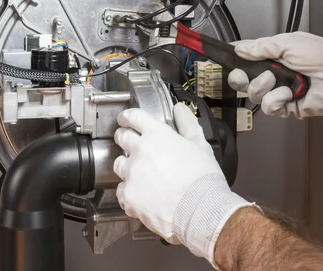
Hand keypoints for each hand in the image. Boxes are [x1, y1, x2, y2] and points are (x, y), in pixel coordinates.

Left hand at [113, 103, 252, 265]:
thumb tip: (180, 110)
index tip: (125, 120)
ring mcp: (131, 174)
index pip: (133, 117)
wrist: (201, 212)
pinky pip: (121, 190)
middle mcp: (140, 151)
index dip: (127, 117)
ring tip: (140, 174)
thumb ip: (188, 125)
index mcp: (157, 135)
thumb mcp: (201, 146)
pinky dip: (129, 192)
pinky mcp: (128, 195)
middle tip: (132, 144)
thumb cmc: (203, 180)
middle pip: (121, 137)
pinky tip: (142, 195)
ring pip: (119, 164)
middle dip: (124, 138)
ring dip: (127, 166)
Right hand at [228, 32, 322, 117]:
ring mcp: (280, 91)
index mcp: (273, 56)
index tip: (226, 59)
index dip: (235, 60)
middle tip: (242, 75)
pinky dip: (276, 100)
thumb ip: (261, 46)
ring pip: (254, 95)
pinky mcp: (288, 107)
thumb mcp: (289, 43)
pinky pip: (270, 108)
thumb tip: (239, 48)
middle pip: (243, 80)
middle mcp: (274, 74)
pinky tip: (287, 93)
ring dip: (262, 86)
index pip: (246, 58)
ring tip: (275, 80)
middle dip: (239, 78)